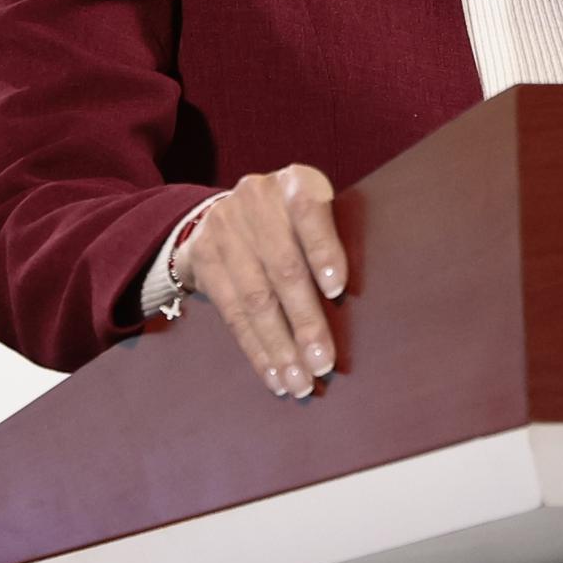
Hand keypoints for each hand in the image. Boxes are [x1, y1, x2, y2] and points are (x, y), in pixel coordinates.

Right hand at [174, 163, 347, 398]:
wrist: (221, 214)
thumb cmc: (289, 222)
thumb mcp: (310, 215)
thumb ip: (330, 241)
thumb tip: (360, 303)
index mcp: (294, 181)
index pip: (310, 211)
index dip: (323, 250)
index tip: (337, 289)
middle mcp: (256, 198)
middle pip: (283, 267)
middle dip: (305, 321)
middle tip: (323, 362)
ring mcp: (224, 226)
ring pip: (256, 298)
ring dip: (280, 347)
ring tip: (300, 381)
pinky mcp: (202, 257)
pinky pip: (232, 314)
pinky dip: (256, 349)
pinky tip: (274, 375)